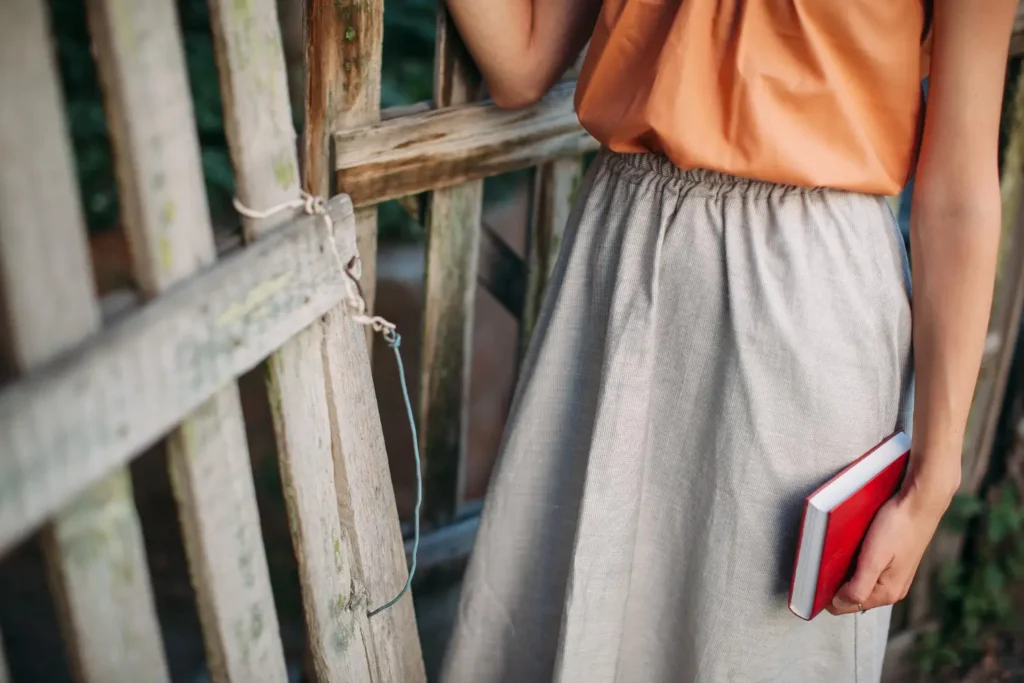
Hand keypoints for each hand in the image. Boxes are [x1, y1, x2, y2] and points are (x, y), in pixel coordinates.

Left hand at [827, 472, 954, 615]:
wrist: (920, 503)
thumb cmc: (898, 526)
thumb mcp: (873, 559)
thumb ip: (858, 587)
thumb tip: (839, 604)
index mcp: (887, 593)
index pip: (846, 606)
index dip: (828, 595)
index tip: (816, 578)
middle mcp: (893, 589)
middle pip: (853, 595)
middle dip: (838, 583)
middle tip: (827, 562)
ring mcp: (895, 576)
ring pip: (861, 582)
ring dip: (847, 572)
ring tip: (841, 553)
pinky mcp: (895, 563)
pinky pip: (869, 570)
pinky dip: (858, 563)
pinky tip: (855, 548)